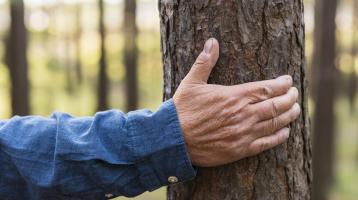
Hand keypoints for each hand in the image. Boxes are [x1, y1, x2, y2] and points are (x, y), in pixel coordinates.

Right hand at [173, 38, 300, 166]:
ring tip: (296, 110)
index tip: (288, 81)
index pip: (267, 88)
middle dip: (290, 98)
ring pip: (275, 123)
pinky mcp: (240, 150)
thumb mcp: (191, 82)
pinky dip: (279, 137)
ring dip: (289, 116)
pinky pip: (266, 143)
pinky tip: (284, 132)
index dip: (282, 84)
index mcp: (234, 96)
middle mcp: (243, 114)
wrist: (173, 139)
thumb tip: (212, 42)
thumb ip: (205, 62)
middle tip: (295, 95)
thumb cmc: (183, 110)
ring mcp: (243, 133)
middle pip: (277, 105)